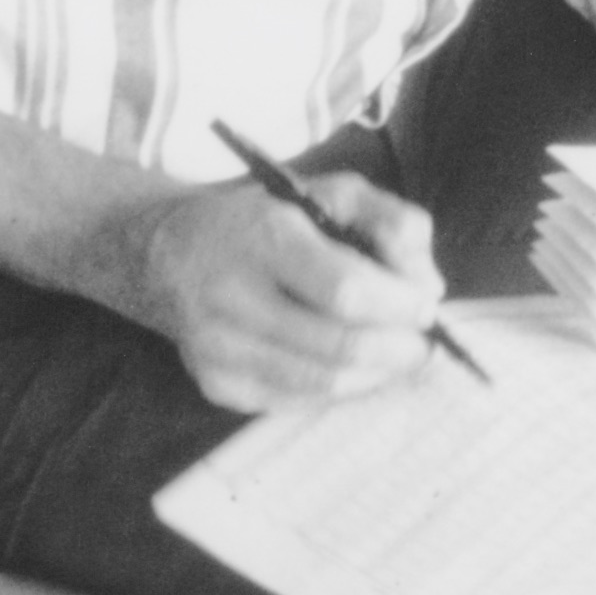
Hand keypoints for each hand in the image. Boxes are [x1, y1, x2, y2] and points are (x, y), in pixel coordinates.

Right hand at [138, 168, 447, 410]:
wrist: (168, 253)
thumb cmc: (267, 220)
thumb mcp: (333, 193)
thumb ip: (393, 222)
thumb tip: (428, 287)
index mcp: (263, 238)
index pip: (346, 291)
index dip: (398, 307)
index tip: (426, 306)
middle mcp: (231, 297)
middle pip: (340, 346)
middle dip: (398, 349)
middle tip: (422, 342)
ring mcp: (218, 348)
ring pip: (324, 384)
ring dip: (377, 374)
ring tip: (397, 354)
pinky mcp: (216, 384)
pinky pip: (298, 401)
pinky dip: (340, 387)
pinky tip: (353, 365)